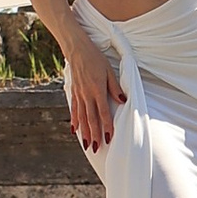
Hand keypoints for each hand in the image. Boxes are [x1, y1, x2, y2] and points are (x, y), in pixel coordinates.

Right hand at [66, 33, 125, 154]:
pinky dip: (74, 121)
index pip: (103, 112)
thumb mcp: (108, 70)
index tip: (108, 138)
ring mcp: (79, 94)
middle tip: (97, 149)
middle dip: (94, 135)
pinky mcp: (74, 92)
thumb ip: (114, 87)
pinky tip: (75, 131)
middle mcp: (86, 95)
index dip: (106, 126)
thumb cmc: (95, 58)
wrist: (77, 49)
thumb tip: (123, 100)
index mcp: (97, 90)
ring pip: (82, 117)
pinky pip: (74, 110)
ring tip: (87, 145)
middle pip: (91, 119)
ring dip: (85, 132)